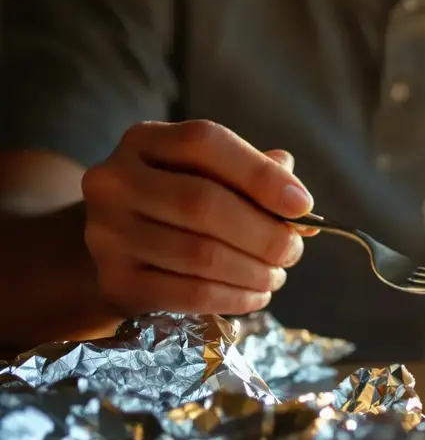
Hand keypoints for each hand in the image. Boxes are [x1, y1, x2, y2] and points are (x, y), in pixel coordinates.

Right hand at [81, 120, 315, 315]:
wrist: (120, 252)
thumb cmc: (178, 207)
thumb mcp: (211, 178)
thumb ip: (255, 179)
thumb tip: (300, 207)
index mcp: (144, 141)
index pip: (205, 142)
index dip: (260, 174)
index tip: (302, 205)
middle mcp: (114, 181)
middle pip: (203, 203)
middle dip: (264, 233)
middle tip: (292, 251)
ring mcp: (106, 233)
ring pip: (200, 254)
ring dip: (254, 270)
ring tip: (276, 275)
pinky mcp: (114, 281)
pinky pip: (190, 294)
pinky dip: (235, 297)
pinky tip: (256, 295)